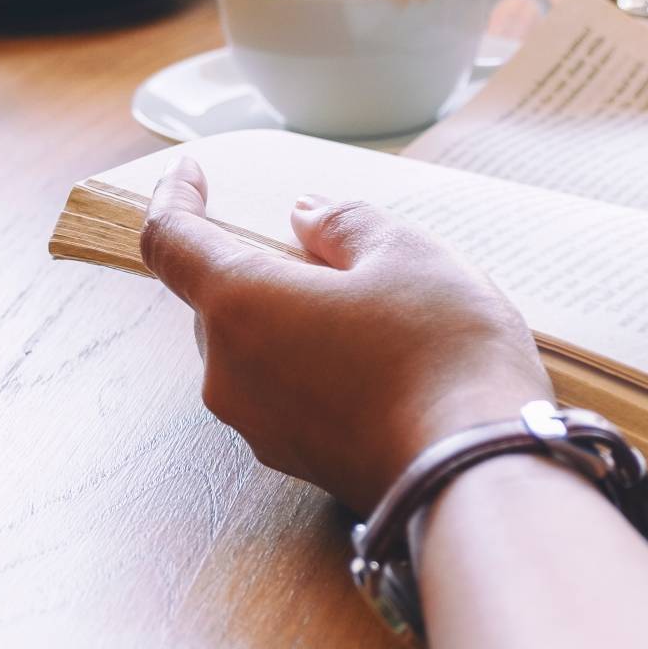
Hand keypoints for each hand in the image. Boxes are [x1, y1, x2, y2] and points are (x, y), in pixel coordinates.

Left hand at [139, 159, 552, 511]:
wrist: (476, 475)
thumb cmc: (440, 353)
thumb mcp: (405, 254)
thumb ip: (343, 225)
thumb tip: (304, 218)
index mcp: (239, 306)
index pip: (171, 241)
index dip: (174, 198)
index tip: (191, 172)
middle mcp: (229, 372)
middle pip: (221, 298)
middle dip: (268, 267)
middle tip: (344, 253)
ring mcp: (259, 426)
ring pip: (257, 348)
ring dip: (297, 319)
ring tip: (382, 312)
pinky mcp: (297, 461)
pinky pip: (287, 392)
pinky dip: (316, 364)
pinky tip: (385, 362)